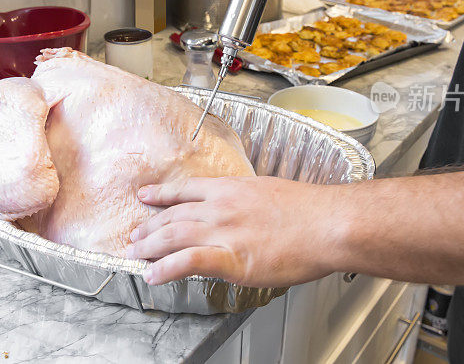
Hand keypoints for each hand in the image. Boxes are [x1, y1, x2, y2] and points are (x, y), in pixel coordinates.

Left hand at [126, 177, 340, 286]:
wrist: (329, 224)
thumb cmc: (309, 210)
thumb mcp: (270, 192)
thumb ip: (247, 201)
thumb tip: (242, 209)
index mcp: (230, 188)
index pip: (185, 189)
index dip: (160, 194)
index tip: (145, 196)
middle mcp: (221, 207)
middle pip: (173, 215)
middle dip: (149, 226)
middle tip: (134, 236)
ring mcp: (224, 232)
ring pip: (173, 236)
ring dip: (149, 247)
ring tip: (134, 255)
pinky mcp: (231, 258)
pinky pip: (188, 262)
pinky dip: (166, 269)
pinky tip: (154, 275)